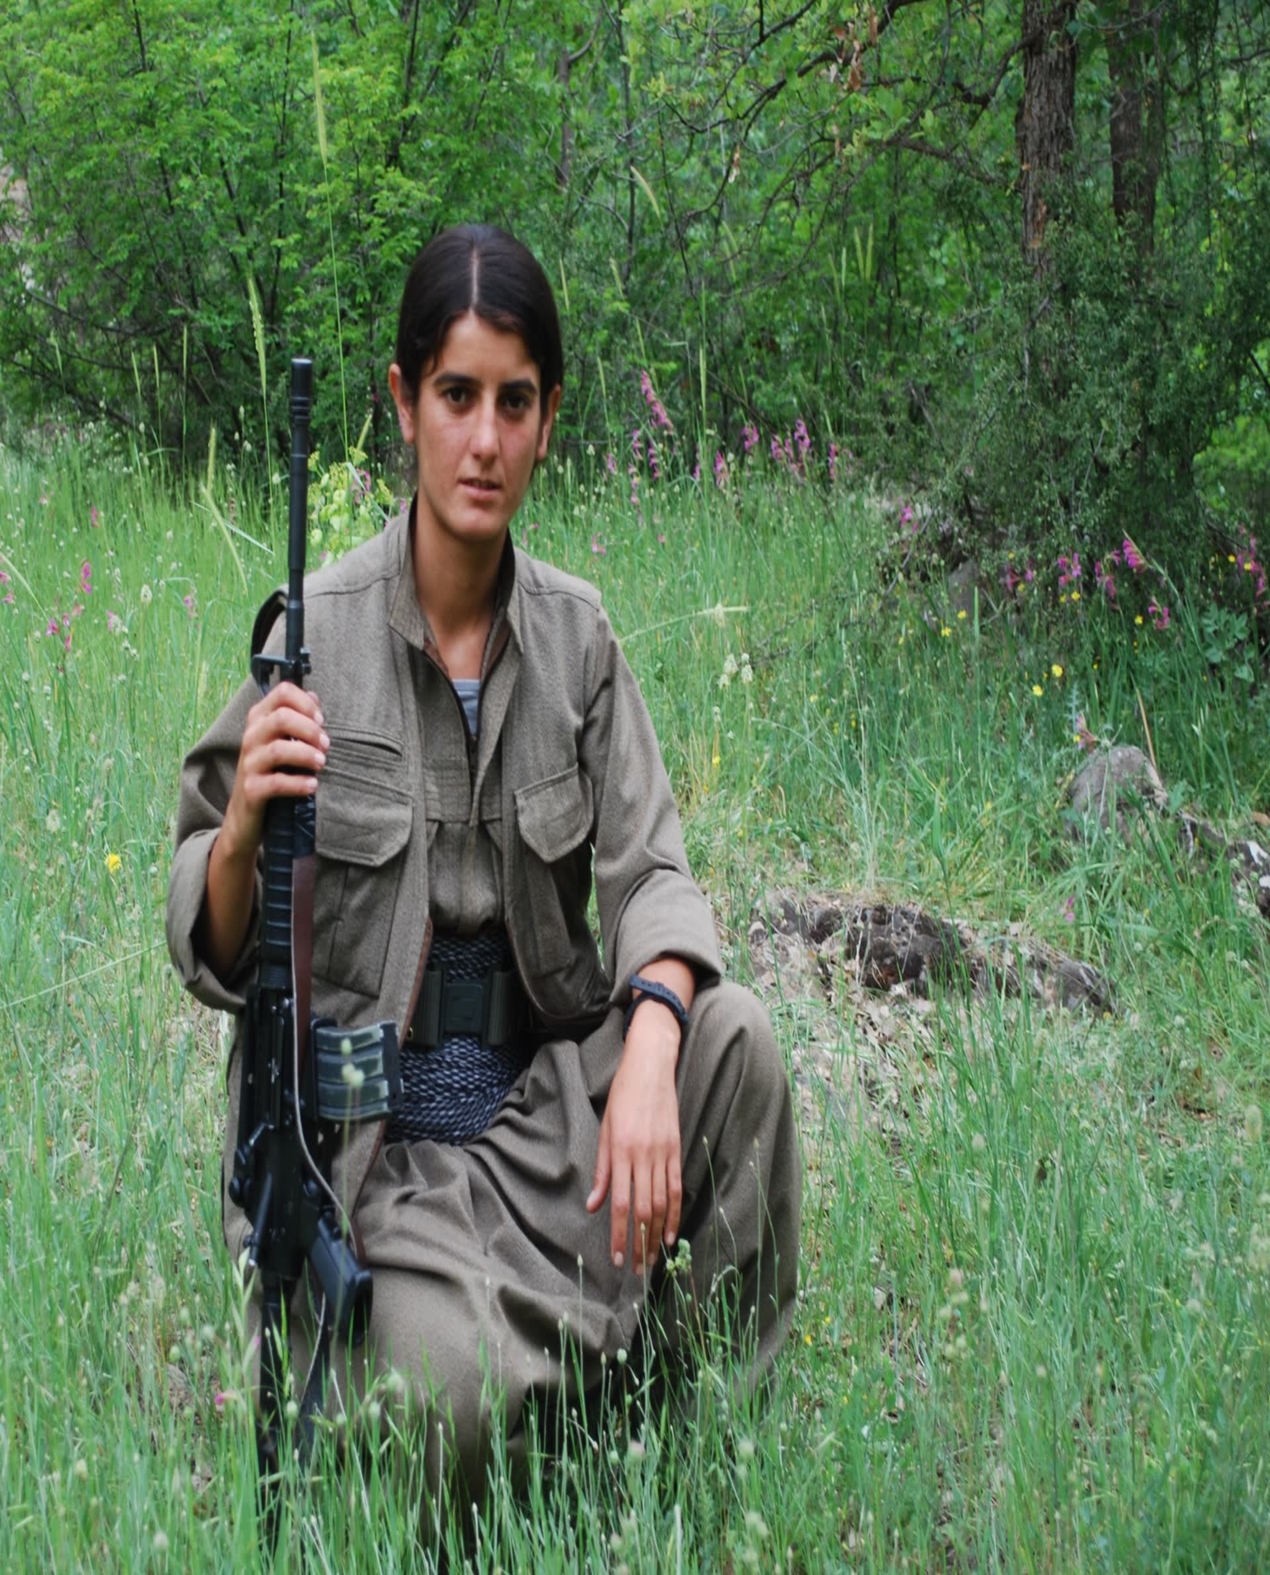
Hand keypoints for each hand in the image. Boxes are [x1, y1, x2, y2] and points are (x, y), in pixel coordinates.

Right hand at [197, 683, 326, 979]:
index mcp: (258, 721)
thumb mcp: (281, 744)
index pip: (280, 693)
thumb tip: (314, 697)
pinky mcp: (250, 791)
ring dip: (306, 755)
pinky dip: (298, 783)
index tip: (321, 719)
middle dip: (310, 730)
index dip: (305, 702)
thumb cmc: (270, 776)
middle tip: (326, 746)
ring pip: (278, 749)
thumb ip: (295, 720)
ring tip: (321, 764)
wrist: (246, 819)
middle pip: (280, 718)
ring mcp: (248, 765)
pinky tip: (312, 786)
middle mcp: (250, 738)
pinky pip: (276, 783)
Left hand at [586, 1001, 681, 1273]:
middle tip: (637, 1270)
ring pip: (663, 1203)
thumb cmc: (622, 1096)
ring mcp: (663, 1153)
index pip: (622, 1204)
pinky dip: (676, 1213)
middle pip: (644, 1210)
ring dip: (657, 1234)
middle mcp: (643, 1156)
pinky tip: (671, 1233)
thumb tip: (593, 1205)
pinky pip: (678, 1187)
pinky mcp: (677, 1149)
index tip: (619, 1259)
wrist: (651, 1066)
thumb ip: (602, 1171)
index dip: (621, 1235)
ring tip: (653, 1259)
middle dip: (640, 1243)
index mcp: (621, 1151)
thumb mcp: (604, 1129)